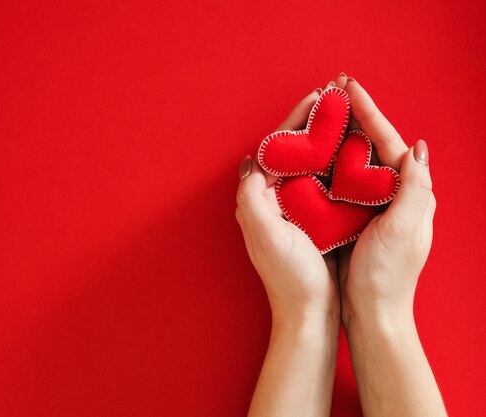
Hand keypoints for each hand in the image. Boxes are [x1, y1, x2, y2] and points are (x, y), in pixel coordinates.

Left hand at [235, 83, 340, 324]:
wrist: (308, 312)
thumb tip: (250, 162)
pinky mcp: (310, 220)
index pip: (275, 148)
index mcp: (259, 199)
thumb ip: (252, 198)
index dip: (295, 120)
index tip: (317, 97)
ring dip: (323, 140)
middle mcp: (271, 200)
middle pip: (291, 151)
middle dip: (310, 124)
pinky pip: (321, 182)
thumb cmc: (289, 277)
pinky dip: (334, 164)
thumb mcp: (267, 236)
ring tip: (344, 117)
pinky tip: (351, 154)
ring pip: (307, 164)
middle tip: (333, 99)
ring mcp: (291, 209)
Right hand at [337, 77, 435, 328]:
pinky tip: (314, 153)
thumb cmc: (388, 274)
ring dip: (339, 134)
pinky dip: (328, 162)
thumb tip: (418, 148)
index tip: (348, 86)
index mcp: (409, 192)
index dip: (368, 111)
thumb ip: (415, 189)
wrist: (371, 311)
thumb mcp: (405, 230)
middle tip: (333, 92)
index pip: (389, 140)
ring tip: (323, 113)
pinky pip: (340, 180)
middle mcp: (392, 194)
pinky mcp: (353, 217)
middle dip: (354, 116)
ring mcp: (372, 205)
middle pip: (372, 144)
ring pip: (355, 159)